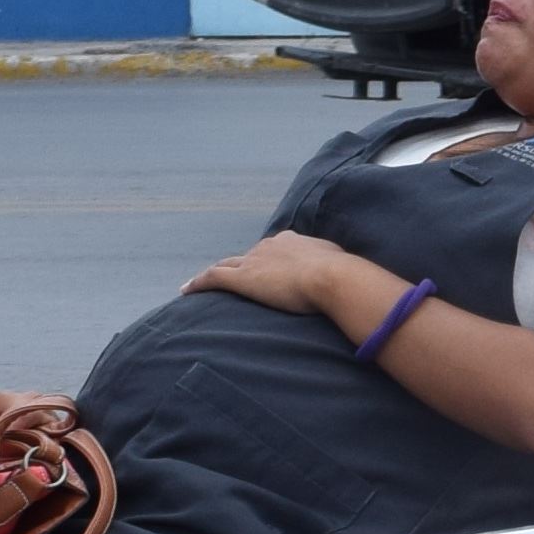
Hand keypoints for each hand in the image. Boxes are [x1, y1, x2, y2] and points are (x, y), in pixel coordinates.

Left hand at [184, 231, 370, 322]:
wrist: (333, 277)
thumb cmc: (342, 274)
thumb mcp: (339, 265)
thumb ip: (333, 267)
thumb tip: (346, 275)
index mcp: (292, 241)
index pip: (273, 250)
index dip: (267, 261)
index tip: (267, 271)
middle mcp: (269, 246)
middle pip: (248, 257)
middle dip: (241, 267)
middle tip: (236, 281)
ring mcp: (254, 260)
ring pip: (226, 265)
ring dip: (214, 275)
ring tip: (202, 284)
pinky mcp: (243, 278)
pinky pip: (213, 278)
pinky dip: (198, 283)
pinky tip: (186, 291)